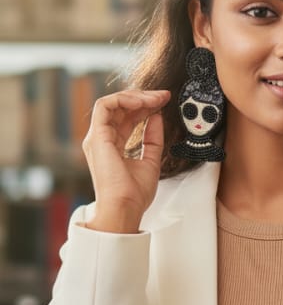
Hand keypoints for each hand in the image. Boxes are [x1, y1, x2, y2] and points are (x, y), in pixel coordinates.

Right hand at [83, 89, 170, 230]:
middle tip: (163, 96)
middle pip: (120, 108)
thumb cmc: (134, 194)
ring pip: (112, 103)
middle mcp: (103, 139)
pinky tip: (141, 102)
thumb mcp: (151, 160)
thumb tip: (156, 116)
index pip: (127, 118)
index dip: (145, 106)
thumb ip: (153, 139)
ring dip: (135, 97)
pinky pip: (104, 106)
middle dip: (143, 98)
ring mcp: (97, 137)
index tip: (164, 102)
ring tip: (154, 98)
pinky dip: (122, 99)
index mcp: (113, 146)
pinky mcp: (96, 136)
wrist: (125, 207)